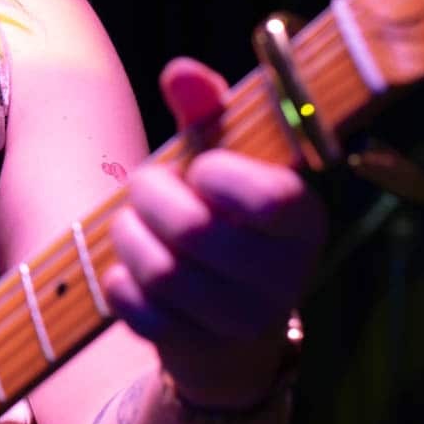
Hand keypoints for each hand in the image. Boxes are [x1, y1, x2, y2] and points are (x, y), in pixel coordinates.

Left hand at [102, 56, 327, 407]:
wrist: (223, 316)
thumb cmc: (223, 213)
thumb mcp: (221, 157)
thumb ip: (206, 111)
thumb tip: (181, 72)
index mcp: (304, 220)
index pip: (271, 197)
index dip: (218, 174)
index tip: (201, 167)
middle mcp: (286, 278)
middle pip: (196, 232)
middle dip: (152, 198)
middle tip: (145, 187)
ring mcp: (243, 322)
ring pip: (161, 272)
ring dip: (129, 237)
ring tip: (133, 224)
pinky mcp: (197, 351)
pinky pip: (136, 310)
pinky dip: (119, 282)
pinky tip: (130, 271)